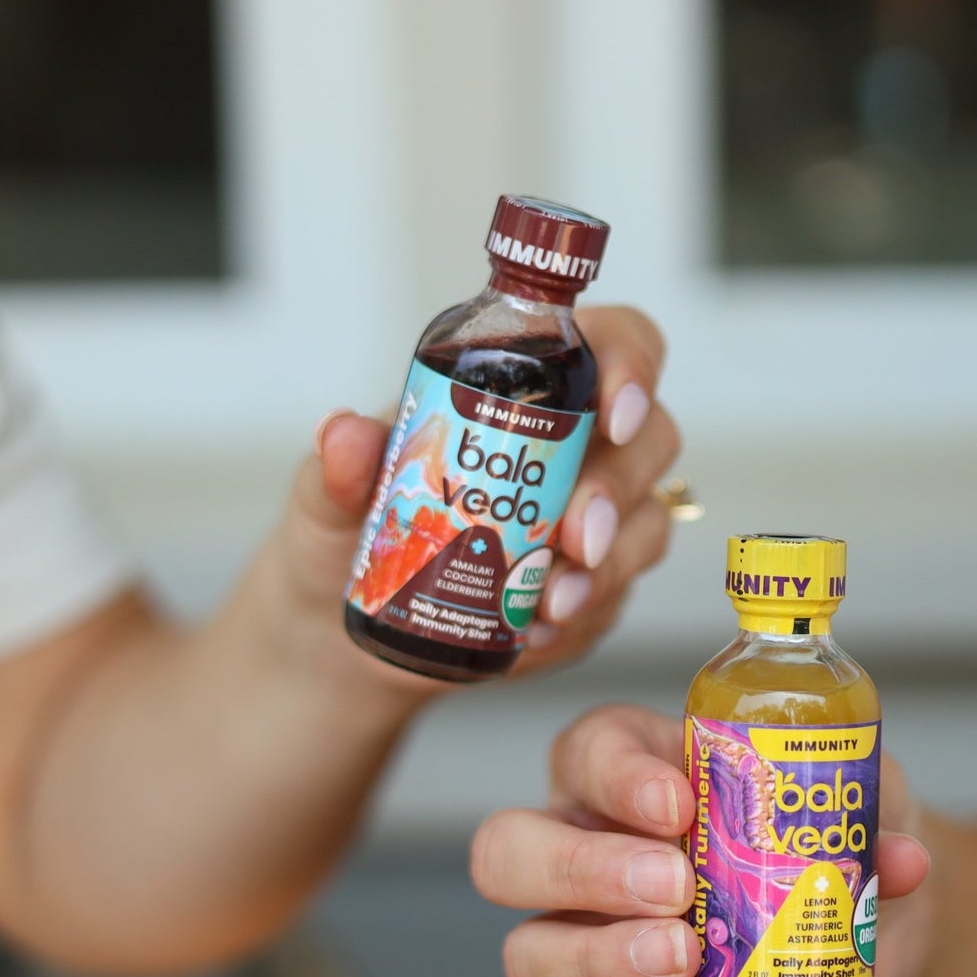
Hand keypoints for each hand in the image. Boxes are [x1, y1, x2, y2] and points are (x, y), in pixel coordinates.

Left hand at [270, 306, 678, 703]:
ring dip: (607, 567)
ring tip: (549, 605)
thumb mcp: (327, 497)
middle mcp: (576, 445)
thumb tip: (343, 435)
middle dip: (616, 491)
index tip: (613, 415)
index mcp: (525, 384)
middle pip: (649, 440)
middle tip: (573, 540)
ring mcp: (594, 519)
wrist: (359, 626)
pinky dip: (582, 616)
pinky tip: (535, 634)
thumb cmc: (353, 536)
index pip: (616, 343)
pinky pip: (616, 597)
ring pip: (646, 525)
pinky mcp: (593, 586)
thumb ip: (337, 467)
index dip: (633, 365)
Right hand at [473, 705, 932, 976]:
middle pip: (510, 849)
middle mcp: (588, 844)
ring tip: (679, 956)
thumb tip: (893, 859)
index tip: (678, 802)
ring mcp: (598, 934)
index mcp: (629, 766)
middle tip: (673, 886)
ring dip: (597, 956)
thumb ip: (867, 812)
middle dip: (582, 868)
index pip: (584, 751)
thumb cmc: (835, 828)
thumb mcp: (860, 795)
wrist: (874, 923)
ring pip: (531, 950)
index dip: (615, 776)